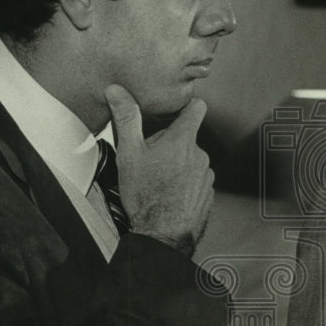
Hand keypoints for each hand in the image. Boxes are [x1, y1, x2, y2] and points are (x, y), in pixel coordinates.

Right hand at [104, 84, 213, 255]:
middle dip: (170, 143)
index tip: (173, 111)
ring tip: (157, 180)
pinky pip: (195, 180)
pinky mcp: (207, 193)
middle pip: (186, 138)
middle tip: (149, 159)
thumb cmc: (146, 195)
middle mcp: (200, 155)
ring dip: (177, 165)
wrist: (163, 235)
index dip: (186, 105)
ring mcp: (206, 175)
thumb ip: (126, 119)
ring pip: (190, 160)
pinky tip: (167, 194)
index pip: (197, 107)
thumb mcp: (129, 153)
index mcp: (183, 140)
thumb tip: (117, 90)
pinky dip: (183, 183)